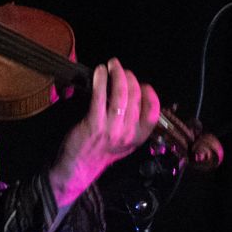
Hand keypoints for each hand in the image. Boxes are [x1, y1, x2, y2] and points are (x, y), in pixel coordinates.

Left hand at [49, 58, 160, 206]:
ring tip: (112, 64)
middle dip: (130, 78)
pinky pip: (100, 97)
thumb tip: (134, 95)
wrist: (79, 167)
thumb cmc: (101, 151)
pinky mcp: (94, 124)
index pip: (152, 111)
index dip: (149, 94)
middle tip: (121, 69)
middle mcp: (127, 133)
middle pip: (135, 98)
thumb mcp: (124, 142)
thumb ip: (133, 123)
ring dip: (116, 75)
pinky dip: (101, 81)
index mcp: (138, 137)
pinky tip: (100, 71)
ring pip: (120, 95)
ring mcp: (111, 129)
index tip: (142, 84)